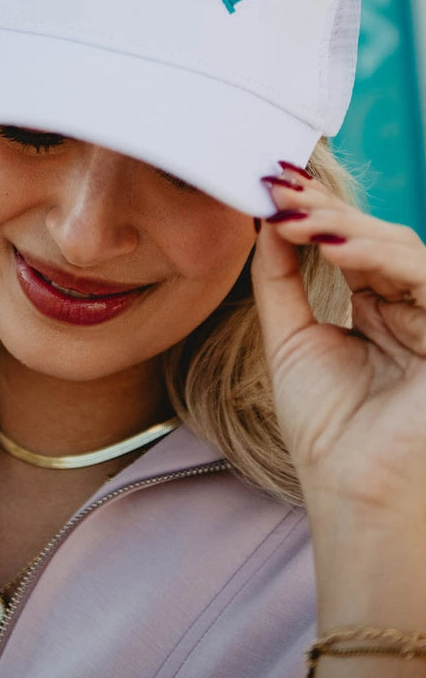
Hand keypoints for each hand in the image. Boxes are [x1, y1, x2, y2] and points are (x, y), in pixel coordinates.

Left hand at [251, 166, 425, 515]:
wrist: (350, 490)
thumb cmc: (325, 427)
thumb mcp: (290, 338)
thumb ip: (281, 278)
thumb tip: (268, 220)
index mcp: (379, 309)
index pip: (351, 244)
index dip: (313, 213)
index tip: (271, 187)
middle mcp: (411, 308)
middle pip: (375, 237)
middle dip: (323, 209)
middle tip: (277, 188)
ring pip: (401, 247)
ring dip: (343, 225)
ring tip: (291, 216)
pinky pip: (422, 276)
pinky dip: (377, 254)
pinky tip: (330, 245)